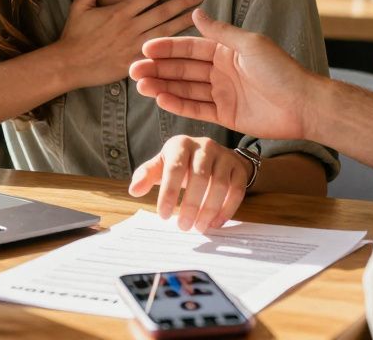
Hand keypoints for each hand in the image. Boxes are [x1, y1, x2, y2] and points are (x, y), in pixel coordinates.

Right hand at [53, 0, 203, 89]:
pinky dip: (173, 47)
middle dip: (184, 1)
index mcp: (120, 12)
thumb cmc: (74, 35)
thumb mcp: (80, 6)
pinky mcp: (135, 62)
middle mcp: (131, 27)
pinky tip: (187, 42)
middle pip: (163, 11)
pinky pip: (158, 53)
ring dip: (184, 21)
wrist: (68, 64)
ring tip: (200, 13)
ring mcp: (134, 46)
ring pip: (165, 31)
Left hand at [128, 136, 250, 231]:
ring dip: (209, 209)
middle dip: (191, 205)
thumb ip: (146, 175)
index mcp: (181, 144)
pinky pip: (237, 190)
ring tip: (199, 227)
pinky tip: (215, 223)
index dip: (169, 193)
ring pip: (219, 184)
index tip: (164, 215)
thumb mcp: (161, 165)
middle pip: (200, 177)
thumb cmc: (181, 164)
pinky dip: (227, 209)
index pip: (174, 168)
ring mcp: (224, 156)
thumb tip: (134, 190)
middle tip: (183, 226)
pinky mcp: (238, 168)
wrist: (213, 157)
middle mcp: (205, 146)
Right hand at [129, 9, 318, 140]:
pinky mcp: (225, 115)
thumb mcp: (249, 45)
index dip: (167, 48)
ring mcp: (222, 94)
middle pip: (183, 69)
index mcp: (227, 51)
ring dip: (163, 86)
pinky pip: (196, 109)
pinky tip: (160, 100)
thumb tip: (197, 13)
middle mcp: (221, 71)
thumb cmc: (281, 70)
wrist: (303, 105)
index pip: (190, 48)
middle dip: (158, 69)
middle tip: (133, 70)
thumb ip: (220, 32)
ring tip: (141, 85)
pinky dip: (178, 104)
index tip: (145, 48)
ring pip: (185, 89)